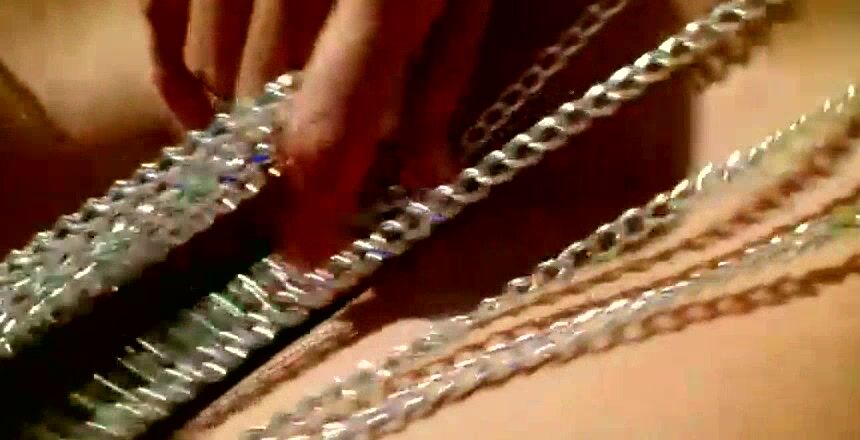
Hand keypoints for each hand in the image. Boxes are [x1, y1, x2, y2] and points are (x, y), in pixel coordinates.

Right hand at [142, 0, 489, 265]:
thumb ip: (442, 82)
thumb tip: (426, 178)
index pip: (334, 120)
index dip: (315, 201)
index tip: (306, 256)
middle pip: (265, 102)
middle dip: (284, 160)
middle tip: (302, 191)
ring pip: (215, 67)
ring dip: (242, 120)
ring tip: (265, 140)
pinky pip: (160, 12)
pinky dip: (171, 67)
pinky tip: (195, 104)